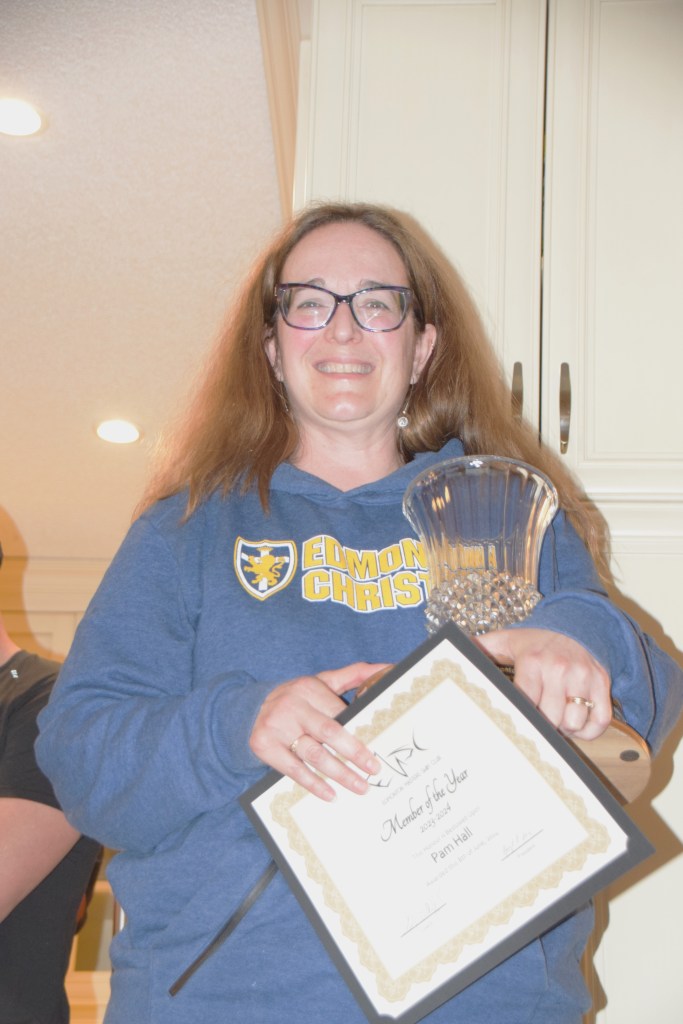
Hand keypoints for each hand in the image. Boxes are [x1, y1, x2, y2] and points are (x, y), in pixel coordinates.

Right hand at [249, 662, 386, 800]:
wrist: (248, 709)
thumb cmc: (296, 698)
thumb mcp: (320, 681)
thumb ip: (353, 674)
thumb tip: (388, 667)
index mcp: (308, 688)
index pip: (339, 713)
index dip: (359, 732)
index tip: (378, 748)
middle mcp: (292, 706)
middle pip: (330, 733)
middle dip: (355, 754)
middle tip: (374, 770)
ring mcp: (276, 727)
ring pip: (315, 755)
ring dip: (340, 774)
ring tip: (360, 787)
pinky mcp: (264, 747)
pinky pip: (294, 770)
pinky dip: (314, 784)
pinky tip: (331, 794)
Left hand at [476, 628, 611, 740]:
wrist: (576, 624)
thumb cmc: (537, 641)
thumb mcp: (507, 639)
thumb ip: (482, 647)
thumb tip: (453, 651)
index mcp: (533, 661)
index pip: (525, 702)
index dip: (521, 717)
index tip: (515, 722)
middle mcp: (560, 669)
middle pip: (550, 718)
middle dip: (542, 725)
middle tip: (537, 721)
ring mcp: (584, 677)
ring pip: (574, 722)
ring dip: (564, 728)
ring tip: (556, 719)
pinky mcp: (602, 684)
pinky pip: (600, 721)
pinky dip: (589, 730)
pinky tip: (576, 723)